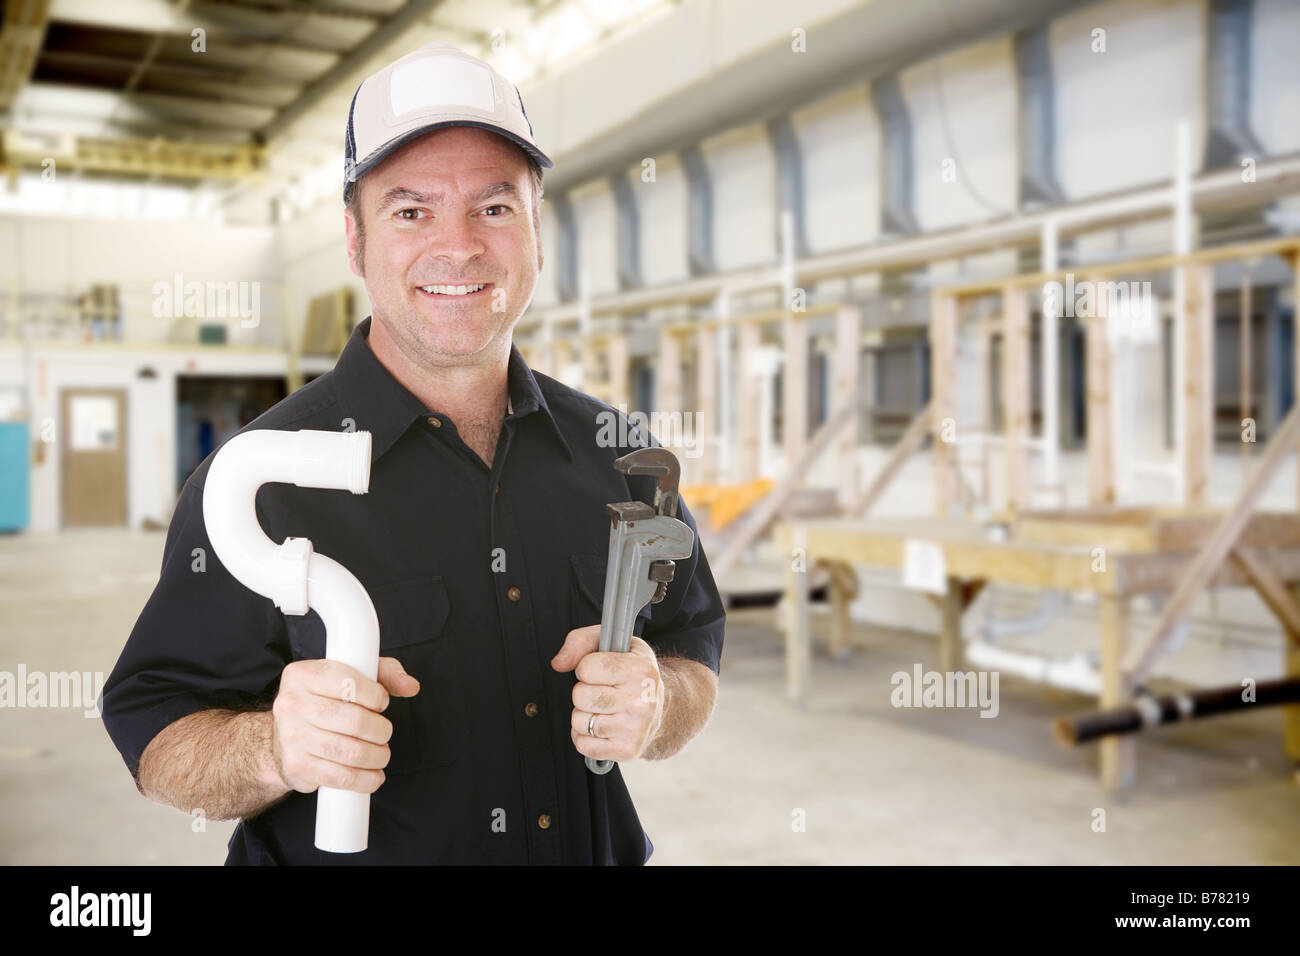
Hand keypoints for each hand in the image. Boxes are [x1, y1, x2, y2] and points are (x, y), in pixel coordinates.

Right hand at [270, 656, 418, 795]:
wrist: (282, 738)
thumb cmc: (323, 702)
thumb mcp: (348, 676)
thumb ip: (384, 673)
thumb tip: (411, 686)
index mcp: (302, 675)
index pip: (349, 682)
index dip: (375, 696)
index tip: (381, 704)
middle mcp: (291, 704)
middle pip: (355, 721)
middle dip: (381, 730)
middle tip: (384, 732)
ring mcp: (292, 737)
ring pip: (352, 751)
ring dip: (377, 756)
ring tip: (381, 753)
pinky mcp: (297, 767)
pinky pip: (342, 777)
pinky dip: (366, 779)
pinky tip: (374, 775)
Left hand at [550, 625, 664, 764]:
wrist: (659, 706)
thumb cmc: (631, 672)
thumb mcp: (614, 644)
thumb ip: (581, 641)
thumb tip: (559, 663)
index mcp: (641, 670)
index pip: (587, 667)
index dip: (585, 667)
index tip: (599, 670)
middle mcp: (642, 701)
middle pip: (580, 696)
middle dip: (583, 691)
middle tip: (601, 690)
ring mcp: (636, 729)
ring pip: (579, 721)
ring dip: (583, 714)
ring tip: (603, 708)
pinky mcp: (627, 750)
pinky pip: (583, 745)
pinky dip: (585, 736)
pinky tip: (601, 725)